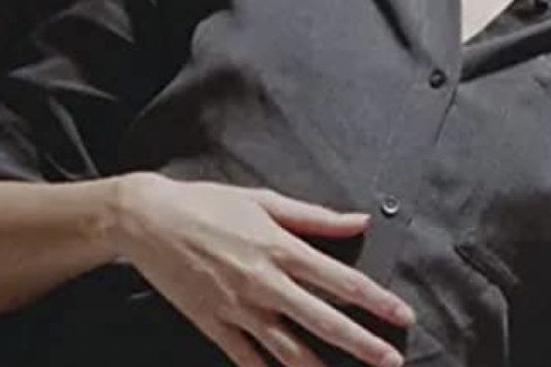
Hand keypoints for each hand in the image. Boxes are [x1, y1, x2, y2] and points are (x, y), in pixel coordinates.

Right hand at [107, 173, 415, 366]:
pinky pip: (246, 359)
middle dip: (363, 344)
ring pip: (288, 349)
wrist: (147, 220)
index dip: (377, 301)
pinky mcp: (213, 325)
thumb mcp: (265, 200)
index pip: (342, 281)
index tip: (403, 316)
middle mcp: (266, 283)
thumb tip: (360, 222)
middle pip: (324, 321)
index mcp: (282, 249)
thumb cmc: (208, 204)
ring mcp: (239, 308)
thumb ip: (316, 218)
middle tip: (392, 361)